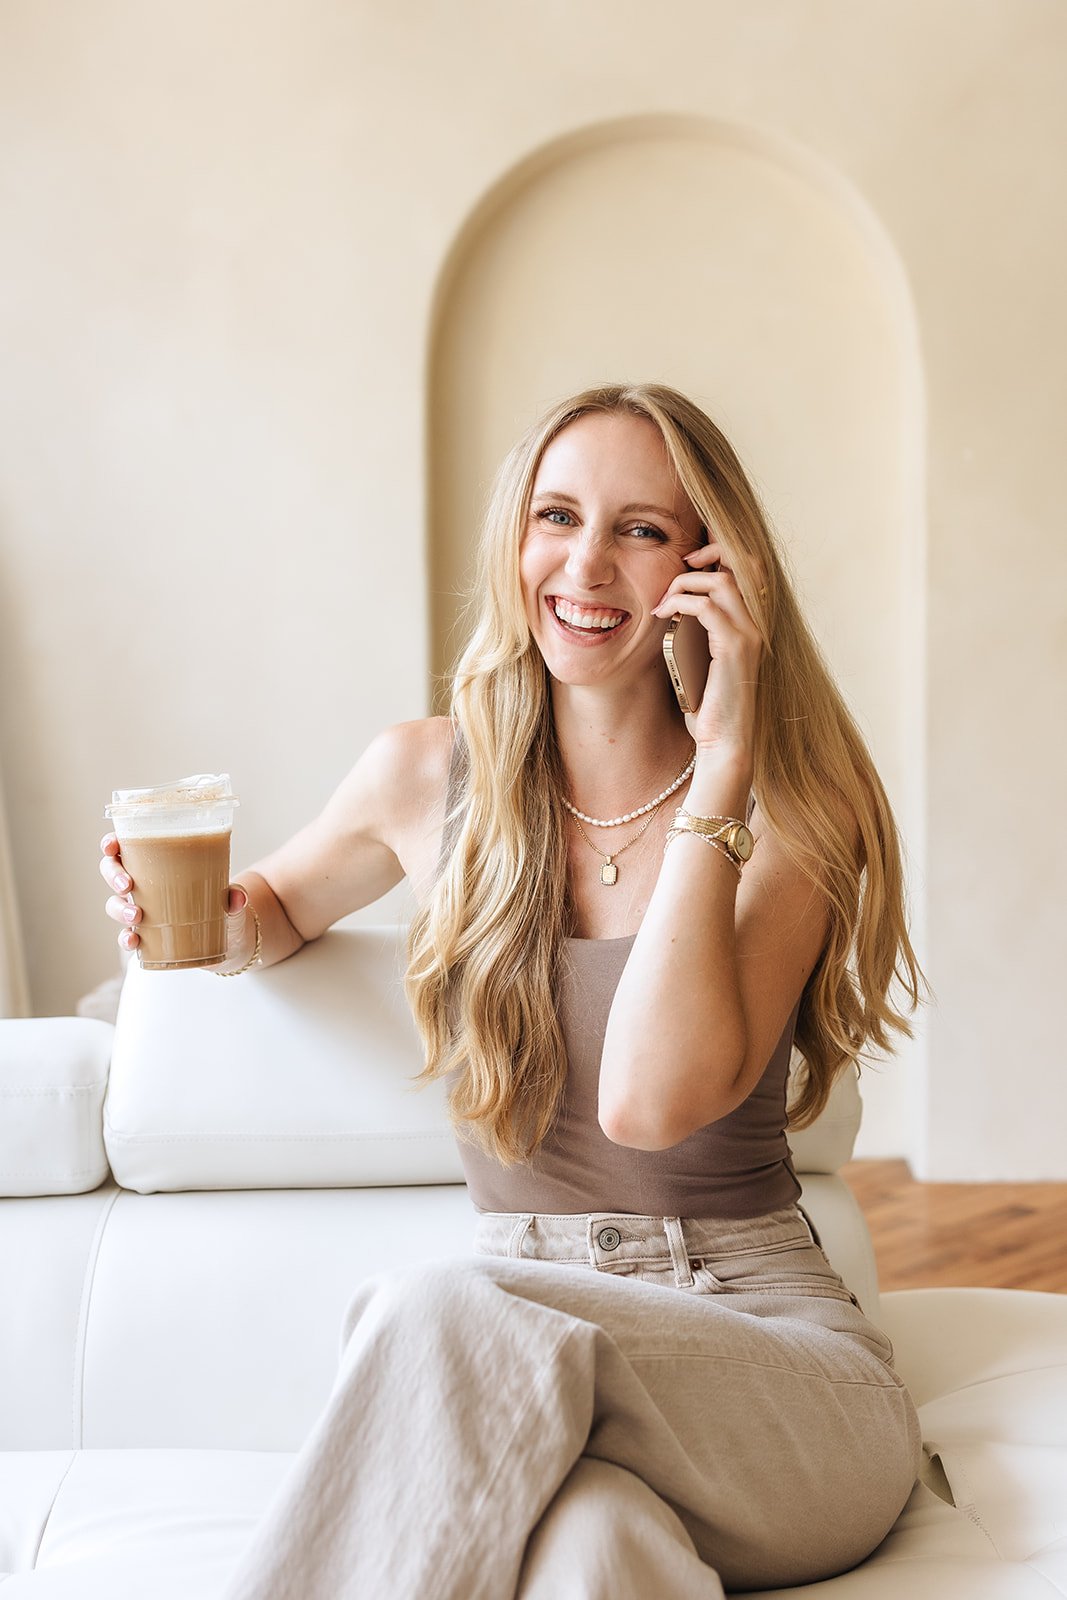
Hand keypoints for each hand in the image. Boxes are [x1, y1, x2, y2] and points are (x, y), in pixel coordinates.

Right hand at [99, 834, 249, 957]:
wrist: (231, 940)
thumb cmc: (225, 907)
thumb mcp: (232, 899)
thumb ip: (234, 897)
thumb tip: (237, 896)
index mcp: (159, 864)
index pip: (126, 847)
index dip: (111, 844)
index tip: (112, 845)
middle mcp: (145, 885)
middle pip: (112, 872)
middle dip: (113, 875)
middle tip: (128, 885)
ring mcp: (143, 910)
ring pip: (115, 904)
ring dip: (119, 909)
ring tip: (137, 916)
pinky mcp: (148, 936)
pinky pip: (126, 935)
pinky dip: (125, 938)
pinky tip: (133, 940)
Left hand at [651, 542, 764, 754]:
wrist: (724, 742)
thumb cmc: (709, 705)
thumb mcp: (701, 657)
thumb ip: (697, 629)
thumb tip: (673, 606)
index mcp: (752, 622)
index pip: (749, 567)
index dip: (721, 550)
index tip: (688, 561)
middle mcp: (757, 623)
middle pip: (743, 560)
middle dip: (709, 551)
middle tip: (680, 564)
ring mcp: (750, 634)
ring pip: (722, 580)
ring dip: (686, 580)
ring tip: (664, 599)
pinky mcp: (735, 649)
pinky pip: (707, 607)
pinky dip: (680, 602)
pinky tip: (663, 614)